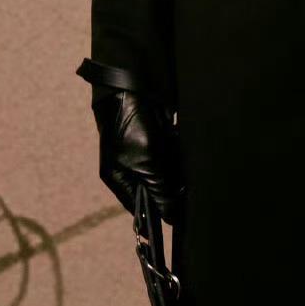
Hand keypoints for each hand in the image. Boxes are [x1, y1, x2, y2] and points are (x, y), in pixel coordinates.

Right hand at [76, 56, 183, 220]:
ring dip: (177, 167)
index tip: (180, 214)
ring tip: (177, 156)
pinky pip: (171, 154)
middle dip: (172, 186)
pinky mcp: (155, 140)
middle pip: (157, 190)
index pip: (141, 208)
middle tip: (185, 183)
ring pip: (167, 172)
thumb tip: (171, 217)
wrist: (132, 88)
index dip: (160, 212)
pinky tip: (177, 141)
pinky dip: (177, 151)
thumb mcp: (147, 166)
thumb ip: (160, 192)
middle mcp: (129, 170)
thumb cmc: (131, 130)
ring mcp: (142, 154)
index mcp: (119, 181)